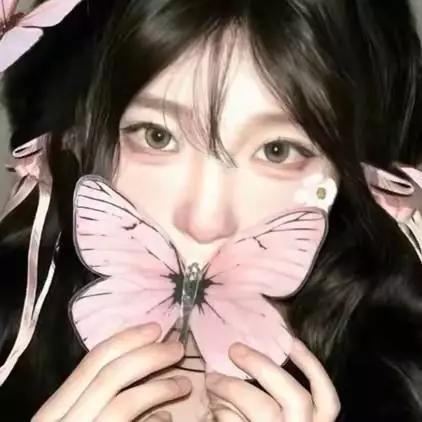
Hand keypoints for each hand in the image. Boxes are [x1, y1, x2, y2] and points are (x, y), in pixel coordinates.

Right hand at [32, 323, 191, 421]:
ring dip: (161, 386)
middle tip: (178, 346)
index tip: (156, 327)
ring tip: (185, 382)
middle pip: (110, 373)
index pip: (93, 360)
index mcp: (54, 409)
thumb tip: (142, 368)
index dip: (128, 338)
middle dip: (149, 354)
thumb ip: (101, 396)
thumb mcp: (80, 416)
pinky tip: (168, 419)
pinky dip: (155, 419)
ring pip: (126, 401)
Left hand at [205, 339, 339, 421]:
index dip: (312, 366)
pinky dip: (223, 411)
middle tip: (234, 349)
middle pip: (295, 397)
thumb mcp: (283, 419)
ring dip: (233, 387)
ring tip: (212, 378)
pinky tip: (214, 404)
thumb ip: (278, 394)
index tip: (290, 339)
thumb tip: (258, 350)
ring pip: (263, 408)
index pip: (327, 399)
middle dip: (262, 366)